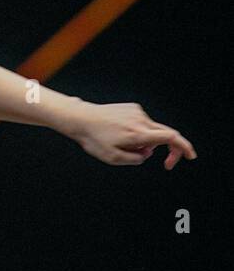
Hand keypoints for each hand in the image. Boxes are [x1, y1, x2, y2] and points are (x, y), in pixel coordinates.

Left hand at [69, 102, 196, 168]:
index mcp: (138, 134)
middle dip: (169, 150)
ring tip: (122, 144)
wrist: (80, 118)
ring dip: (147, 142)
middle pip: (166, 134)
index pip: (171, 137)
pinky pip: (142, 123)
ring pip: (152, 130)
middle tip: (166, 163)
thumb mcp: (113, 158)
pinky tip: (120, 133)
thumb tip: (147, 154)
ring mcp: (137, 112)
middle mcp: (141, 120)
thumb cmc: (93, 139)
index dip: (184, 147)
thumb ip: (135, 159)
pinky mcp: (132, 107)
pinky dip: (139, 132)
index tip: (190, 156)